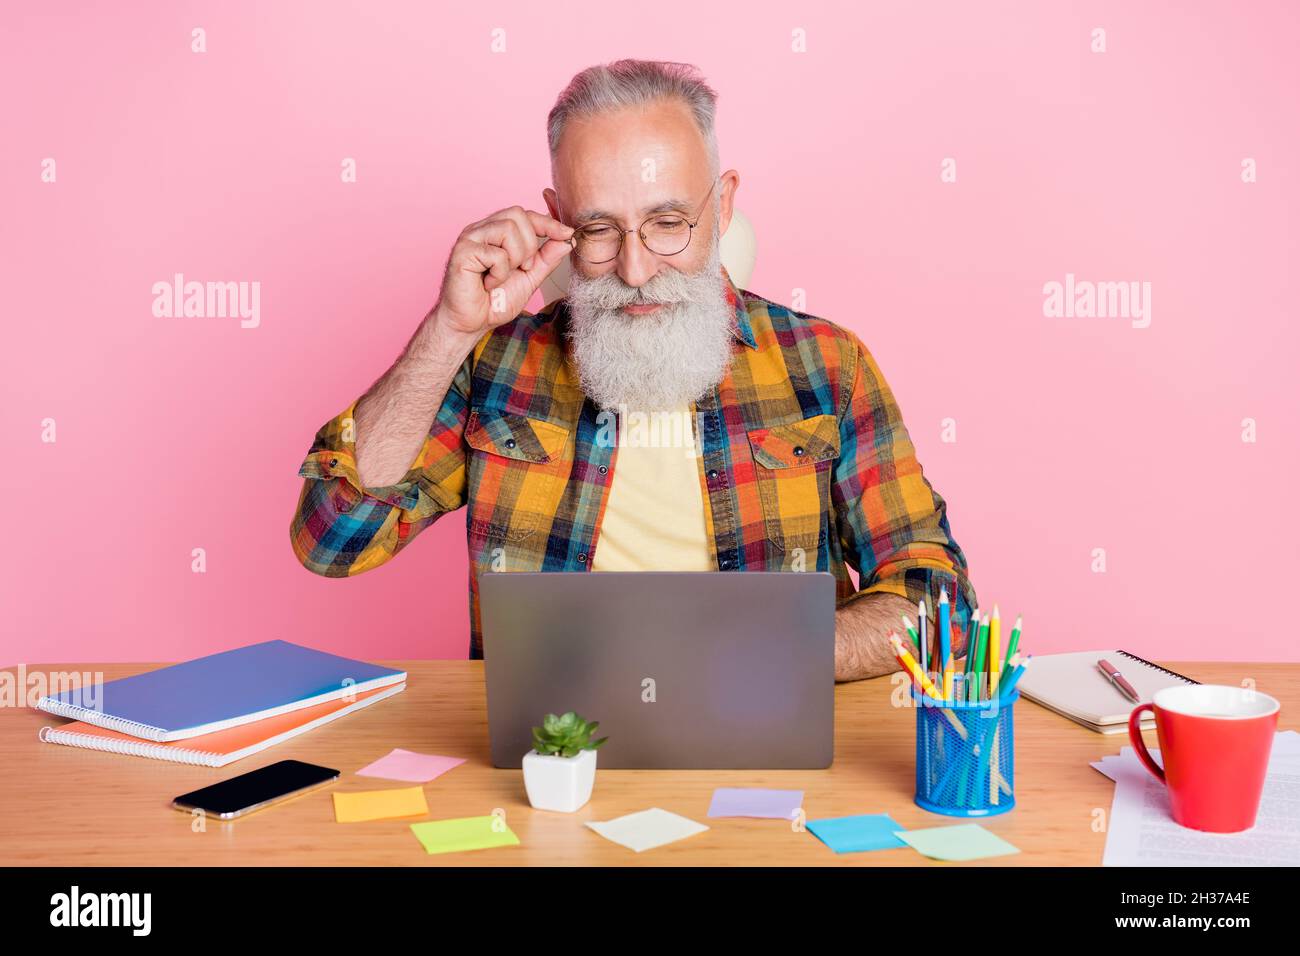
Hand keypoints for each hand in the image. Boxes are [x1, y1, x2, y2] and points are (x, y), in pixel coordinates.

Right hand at [432, 206, 574, 338]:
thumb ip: (546, 258)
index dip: (548, 222)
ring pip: (508, 229)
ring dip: (515, 258)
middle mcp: (482, 229)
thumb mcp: (530, 278)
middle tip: (521, 268)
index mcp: (496, 231)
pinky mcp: (463, 251)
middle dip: (529, 246)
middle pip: (518, 215)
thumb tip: (567, 240)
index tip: (567, 234)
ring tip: (502, 276)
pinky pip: (496, 253)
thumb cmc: (494, 301)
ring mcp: (470, 237)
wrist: (471, 323)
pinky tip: (488, 283)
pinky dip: (499, 273)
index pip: (526, 214)